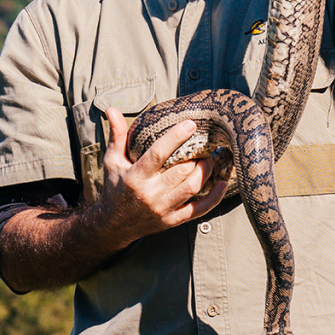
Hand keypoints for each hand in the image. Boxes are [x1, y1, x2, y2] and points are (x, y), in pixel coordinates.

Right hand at [94, 108, 227, 249]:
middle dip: (197, 156)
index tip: (191, 124)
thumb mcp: (112, 161)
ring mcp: (163, 209)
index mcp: (135, 176)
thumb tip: (112, 109)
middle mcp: (150, 194)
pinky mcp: (172, 220)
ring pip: (192, 187)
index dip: (176, 137)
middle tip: (207, 143)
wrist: (113, 225)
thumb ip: (116, 135)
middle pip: (181, 171)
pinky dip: (214, 197)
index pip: (158, 154)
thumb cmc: (115, 188)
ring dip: (207, 171)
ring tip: (213, 157)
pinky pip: (198, 210)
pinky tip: (223, 183)